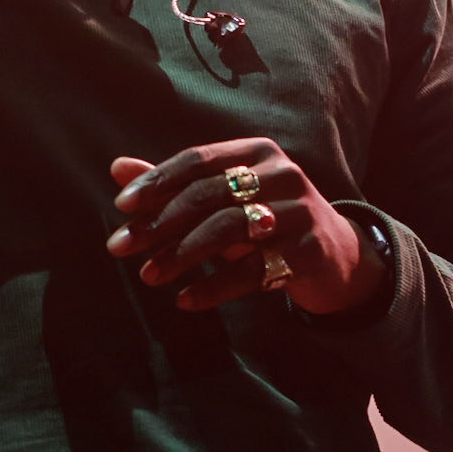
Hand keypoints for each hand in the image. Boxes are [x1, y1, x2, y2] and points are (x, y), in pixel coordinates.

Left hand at [105, 139, 387, 315]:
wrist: (335, 257)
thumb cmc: (266, 220)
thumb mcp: (224, 199)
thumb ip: (174, 184)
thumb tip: (118, 167)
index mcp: (257, 151)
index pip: (198, 160)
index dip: (157, 182)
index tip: (121, 208)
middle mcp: (282, 174)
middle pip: (209, 194)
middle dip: (159, 223)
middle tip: (120, 247)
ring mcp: (299, 211)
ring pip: (229, 229)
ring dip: (182, 253)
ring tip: (149, 275)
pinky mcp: (309, 251)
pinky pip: (253, 270)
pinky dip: (215, 287)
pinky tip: (185, 300)